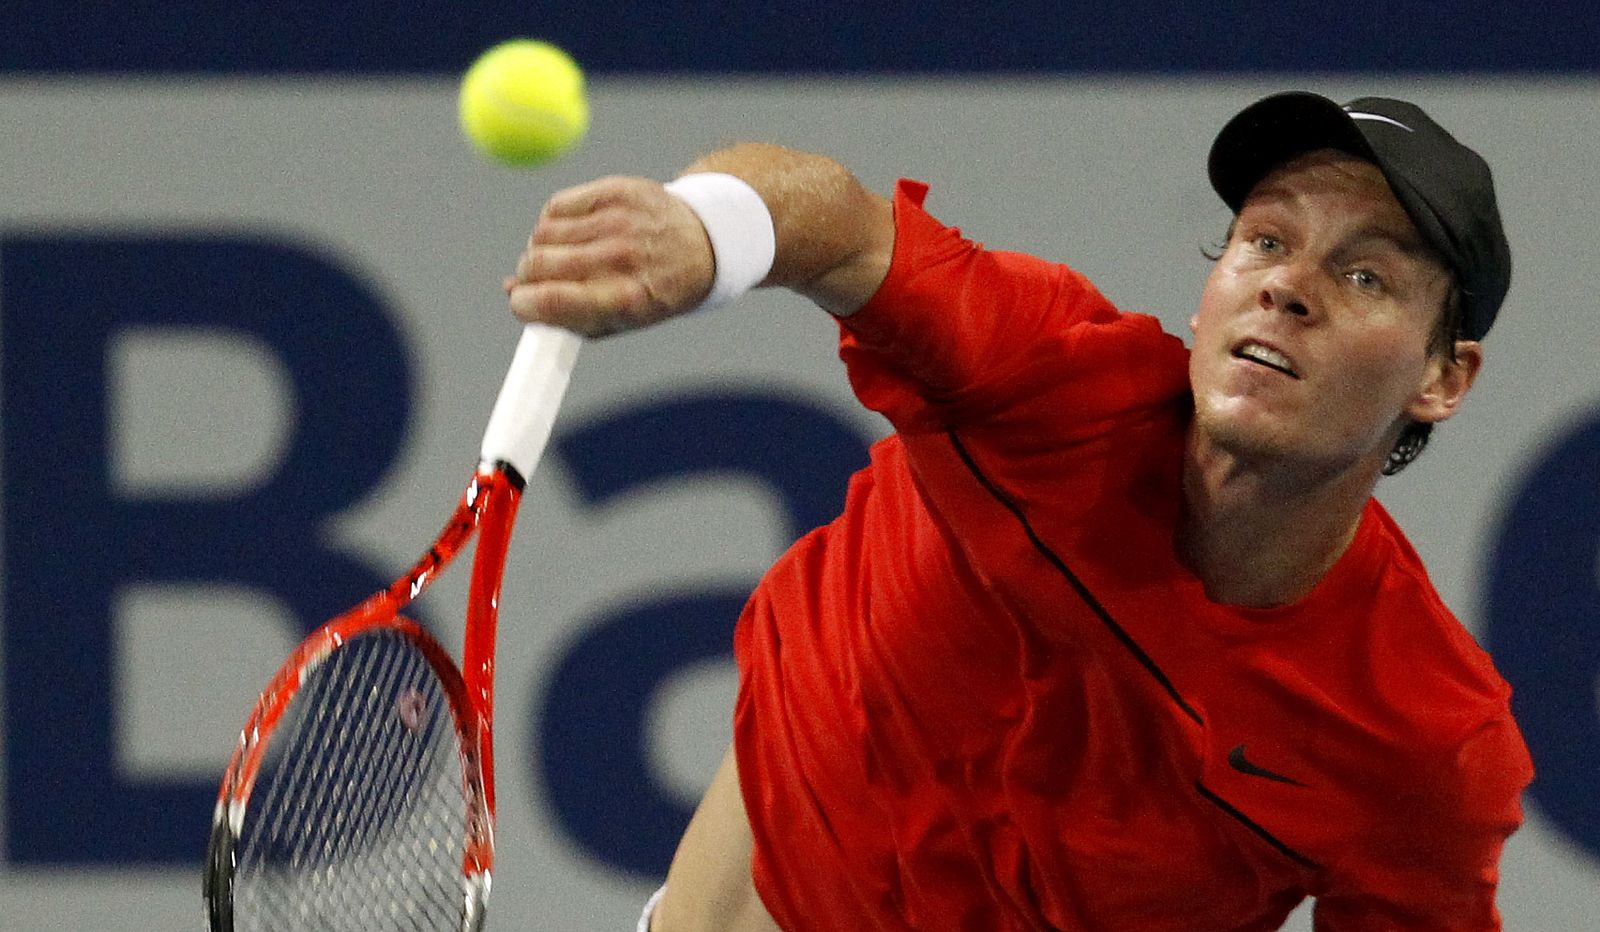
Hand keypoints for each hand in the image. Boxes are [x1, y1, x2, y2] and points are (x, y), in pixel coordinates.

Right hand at [505, 176, 714, 336]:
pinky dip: (554, 222)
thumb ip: (567, 315)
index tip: (520, 304)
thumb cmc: (654, 289)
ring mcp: (618, 220)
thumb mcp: (621, 319)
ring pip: (542, 234)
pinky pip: (556, 206)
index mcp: (626, 298)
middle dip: (528, 277)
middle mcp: (622, 257)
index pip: (552, 300)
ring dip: (541, 248)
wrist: (704, 243)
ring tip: (564, 256)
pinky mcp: (614, 190)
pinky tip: (574, 232)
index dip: (523, 305)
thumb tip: (511, 293)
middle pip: (538, 263)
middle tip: (536, 280)